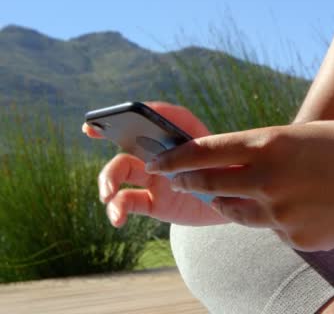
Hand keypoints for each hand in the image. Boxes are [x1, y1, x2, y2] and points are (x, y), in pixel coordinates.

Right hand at [83, 101, 227, 226]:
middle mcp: (159, 153)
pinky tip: (117, 219)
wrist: (238, 205)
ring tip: (107, 195)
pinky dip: (117, 209)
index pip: (146, 117)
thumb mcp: (216, 150)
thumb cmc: (227, 171)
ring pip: (120, 173)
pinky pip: (128, 202)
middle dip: (107, 139)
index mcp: (174, 135)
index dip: (122, 114)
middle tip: (93, 139)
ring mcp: (153, 178)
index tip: (98, 120)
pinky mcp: (153, 203)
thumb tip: (158, 119)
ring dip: (107, 181)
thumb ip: (190, 135)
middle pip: (127, 143)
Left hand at [146, 120, 333, 250]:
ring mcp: (283, 214)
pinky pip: (274, 229)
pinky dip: (276, 218)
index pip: (205, 152)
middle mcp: (270, 180)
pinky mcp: (298, 239)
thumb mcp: (302, 137)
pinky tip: (299, 207)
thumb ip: (265, 153)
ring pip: (239, 213)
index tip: (160, 161)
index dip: (176, 157)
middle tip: (181, 181)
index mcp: (270, 144)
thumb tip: (234, 170)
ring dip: (231, 203)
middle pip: (212, 185)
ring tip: (236, 196)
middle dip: (192, 182)